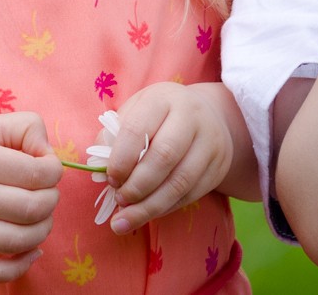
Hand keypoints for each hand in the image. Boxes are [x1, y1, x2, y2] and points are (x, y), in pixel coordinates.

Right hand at [0, 112, 61, 282]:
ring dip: (42, 230)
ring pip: (15, 241)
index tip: (47, 167)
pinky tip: (30, 250)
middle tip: (45, 190)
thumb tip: (48, 154)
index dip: (53, 171)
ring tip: (39, 215)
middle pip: (29, 208)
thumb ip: (21, 127)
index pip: (34, 174)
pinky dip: (18, 267)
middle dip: (51, 199)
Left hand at [98, 83, 236, 234]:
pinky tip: (147, 214)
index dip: (121, 158)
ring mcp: (209, 142)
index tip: (110, 179)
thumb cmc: (158, 117)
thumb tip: (99, 167)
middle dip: (137, 185)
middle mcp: (191, 116)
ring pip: (180, 181)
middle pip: (164, 156)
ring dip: (150, 206)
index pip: (139, 129)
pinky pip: (191, 195)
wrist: (206, 117)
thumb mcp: (135, 113)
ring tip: (126, 220)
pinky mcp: (218, 167)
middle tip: (119, 201)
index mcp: (162, 99)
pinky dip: (165, 208)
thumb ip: (113, 136)